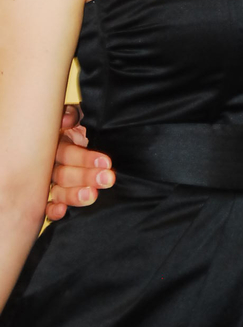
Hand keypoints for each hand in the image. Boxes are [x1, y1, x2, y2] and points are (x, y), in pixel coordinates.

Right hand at [45, 105, 115, 220]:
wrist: (90, 136)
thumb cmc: (84, 125)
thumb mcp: (81, 116)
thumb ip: (74, 114)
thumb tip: (67, 119)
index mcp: (57, 142)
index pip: (68, 152)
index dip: (86, 158)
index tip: (106, 163)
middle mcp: (52, 163)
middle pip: (63, 173)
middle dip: (86, 177)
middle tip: (107, 179)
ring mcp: (52, 180)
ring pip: (58, 190)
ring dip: (74, 195)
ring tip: (92, 196)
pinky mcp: (56, 195)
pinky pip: (50, 205)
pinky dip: (54, 210)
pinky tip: (62, 212)